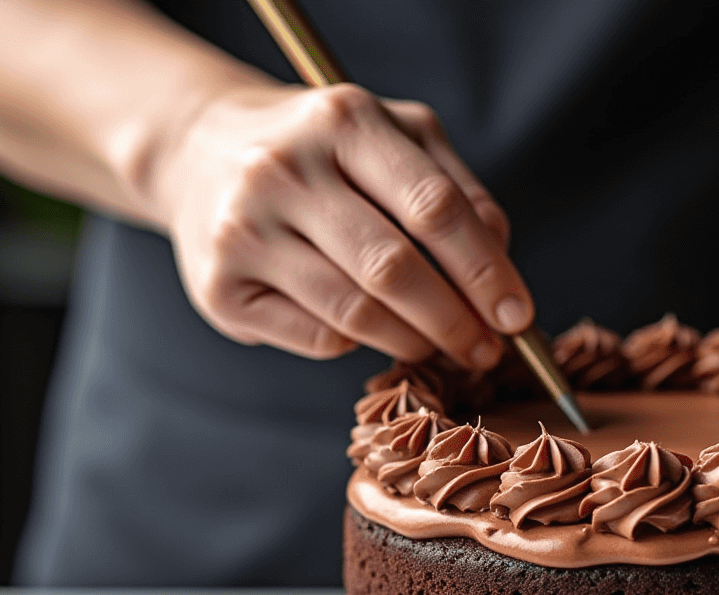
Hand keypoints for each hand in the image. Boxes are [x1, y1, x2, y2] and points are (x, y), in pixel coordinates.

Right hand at [154, 83, 532, 369]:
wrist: (200, 150)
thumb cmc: (321, 151)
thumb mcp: (392, 138)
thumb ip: (455, 189)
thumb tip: (500, 262)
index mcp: (342, 120)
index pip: (432, 207)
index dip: (485, 271)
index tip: (518, 316)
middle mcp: (283, 170)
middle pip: (394, 268)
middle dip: (455, 321)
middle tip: (487, 350)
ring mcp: (243, 230)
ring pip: (355, 314)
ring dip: (414, 343)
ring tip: (441, 348)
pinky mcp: (219, 288)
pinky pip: (317, 336)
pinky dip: (359, 344)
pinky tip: (371, 331)